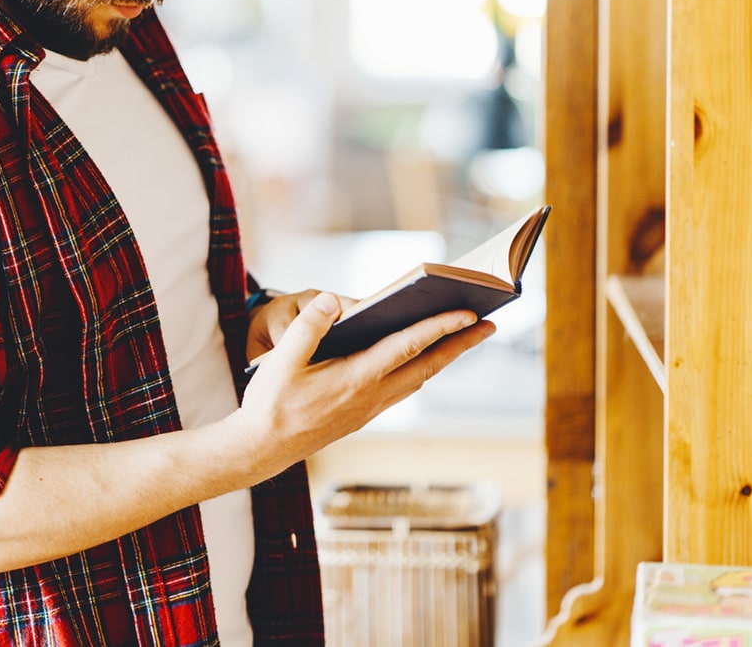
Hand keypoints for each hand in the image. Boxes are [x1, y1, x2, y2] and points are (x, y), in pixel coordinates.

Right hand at [235, 291, 495, 480]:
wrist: (260, 450)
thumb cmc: (269, 404)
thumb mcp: (280, 361)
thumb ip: (308, 327)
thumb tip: (332, 300)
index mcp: (354, 378)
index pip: (407, 347)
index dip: (440, 329)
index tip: (469, 314)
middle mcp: (370, 396)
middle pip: (428, 365)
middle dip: (461, 344)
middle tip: (491, 324)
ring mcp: (370, 409)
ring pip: (419, 378)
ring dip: (445, 358)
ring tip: (465, 337)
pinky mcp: (364, 415)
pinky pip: (404, 388)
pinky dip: (422, 370)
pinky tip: (423, 359)